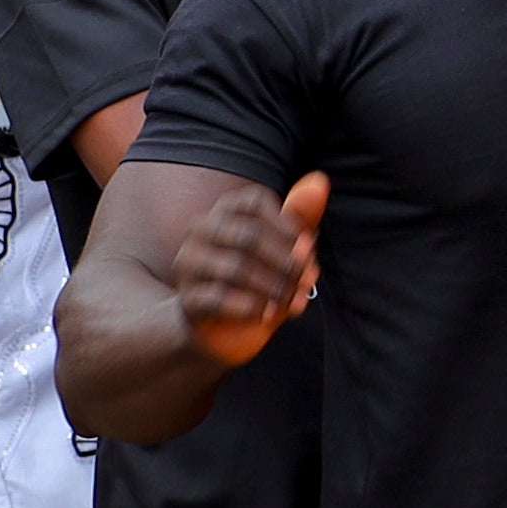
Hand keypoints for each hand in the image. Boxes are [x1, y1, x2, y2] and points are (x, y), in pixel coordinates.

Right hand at [174, 172, 325, 368]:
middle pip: (248, 236)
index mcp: (227, 207)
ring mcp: (189, 264)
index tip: (307, 250)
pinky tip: (269, 313)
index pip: (255, 202)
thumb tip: (319, 181)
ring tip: (295, 300)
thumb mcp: (287, 244)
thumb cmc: (262, 274)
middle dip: (286, 261)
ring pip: (235, 269)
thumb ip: (302, 214)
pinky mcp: (187, 299)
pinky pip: (219, 298)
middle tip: (308, 280)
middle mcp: (201, 229)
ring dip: (274, 287)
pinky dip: (252, 307)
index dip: (287, 227)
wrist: (228, 326)